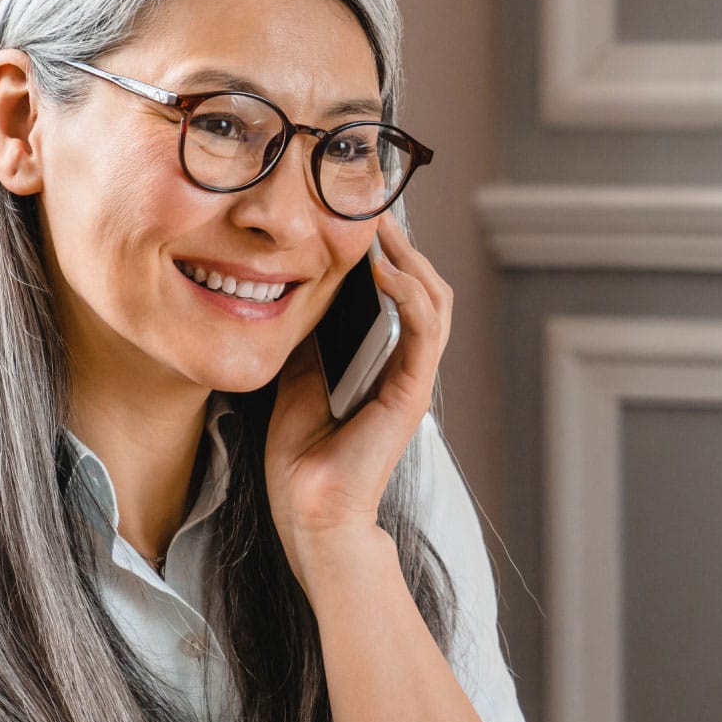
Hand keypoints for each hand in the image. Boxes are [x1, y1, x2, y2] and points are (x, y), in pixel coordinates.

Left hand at [264, 217, 451, 584]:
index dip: (387, 255)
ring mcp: (412, 380)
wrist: (310, 515)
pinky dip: (408, 293)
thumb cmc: (301, 463)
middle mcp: (404, 369)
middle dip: (402, 244)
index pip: (397, 296)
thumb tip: (288, 299)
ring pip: (433, 301)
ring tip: (382, 225)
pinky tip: (385, 268)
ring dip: (410, 258)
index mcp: (381, 367)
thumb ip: (305, 345)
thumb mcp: (294, 384)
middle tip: (374, 206)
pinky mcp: (411, 393)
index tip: (358, 218)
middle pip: (422, 289)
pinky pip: (423, 330)